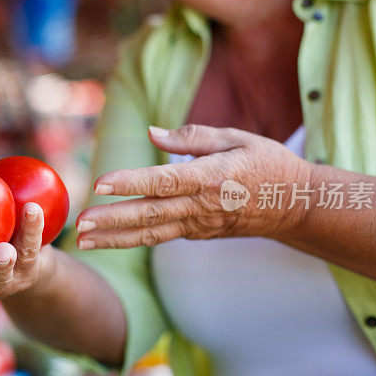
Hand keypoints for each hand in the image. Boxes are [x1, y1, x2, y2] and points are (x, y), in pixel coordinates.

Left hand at [75, 124, 312, 248]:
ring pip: (151, 234)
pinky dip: (134, 241)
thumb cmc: (267, 164)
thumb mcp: (236, 138)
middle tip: (79, 225)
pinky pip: (162, 238)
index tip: (100, 184)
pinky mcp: (198, 235)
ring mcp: (199, 224)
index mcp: (210, 177)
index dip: (130, 183)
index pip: (162, 181)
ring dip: (114, 239)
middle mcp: (201, 205)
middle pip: (149, 214)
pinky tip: (109, 241)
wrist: (296, 205)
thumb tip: (153, 133)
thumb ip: (192, 136)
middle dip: (111, 220)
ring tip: (83, 242)